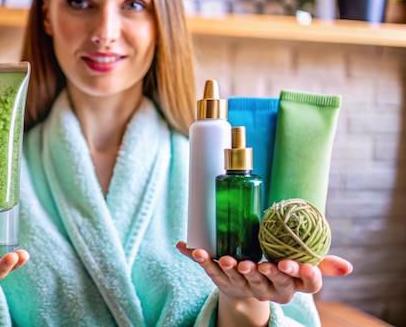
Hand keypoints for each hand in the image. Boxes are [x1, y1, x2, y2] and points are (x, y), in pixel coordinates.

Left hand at [176, 241, 351, 303]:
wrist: (248, 286)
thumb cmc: (279, 269)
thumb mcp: (301, 269)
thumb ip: (321, 264)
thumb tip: (348, 268)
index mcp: (287, 284)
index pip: (297, 282)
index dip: (294, 274)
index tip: (290, 263)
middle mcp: (265, 288)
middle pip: (264, 282)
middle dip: (259, 273)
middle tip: (256, 264)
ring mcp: (241, 284)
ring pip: (234, 278)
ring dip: (227, 268)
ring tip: (223, 258)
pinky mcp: (221, 278)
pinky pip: (209, 269)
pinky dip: (198, 257)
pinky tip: (188, 246)